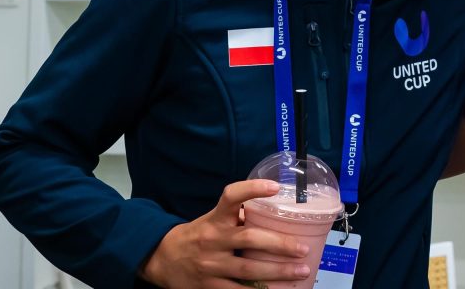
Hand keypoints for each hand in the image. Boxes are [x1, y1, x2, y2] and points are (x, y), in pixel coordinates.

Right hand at [139, 179, 310, 287]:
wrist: (162, 259)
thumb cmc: (197, 236)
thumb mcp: (213, 219)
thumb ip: (239, 217)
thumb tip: (276, 213)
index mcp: (216, 219)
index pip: (231, 197)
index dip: (252, 189)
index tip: (275, 186)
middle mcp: (213, 240)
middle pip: (249, 239)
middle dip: (279, 244)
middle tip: (302, 248)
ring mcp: (211, 265)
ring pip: (248, 270)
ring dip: (277, 271)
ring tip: (300, 271)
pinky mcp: (209, 286)